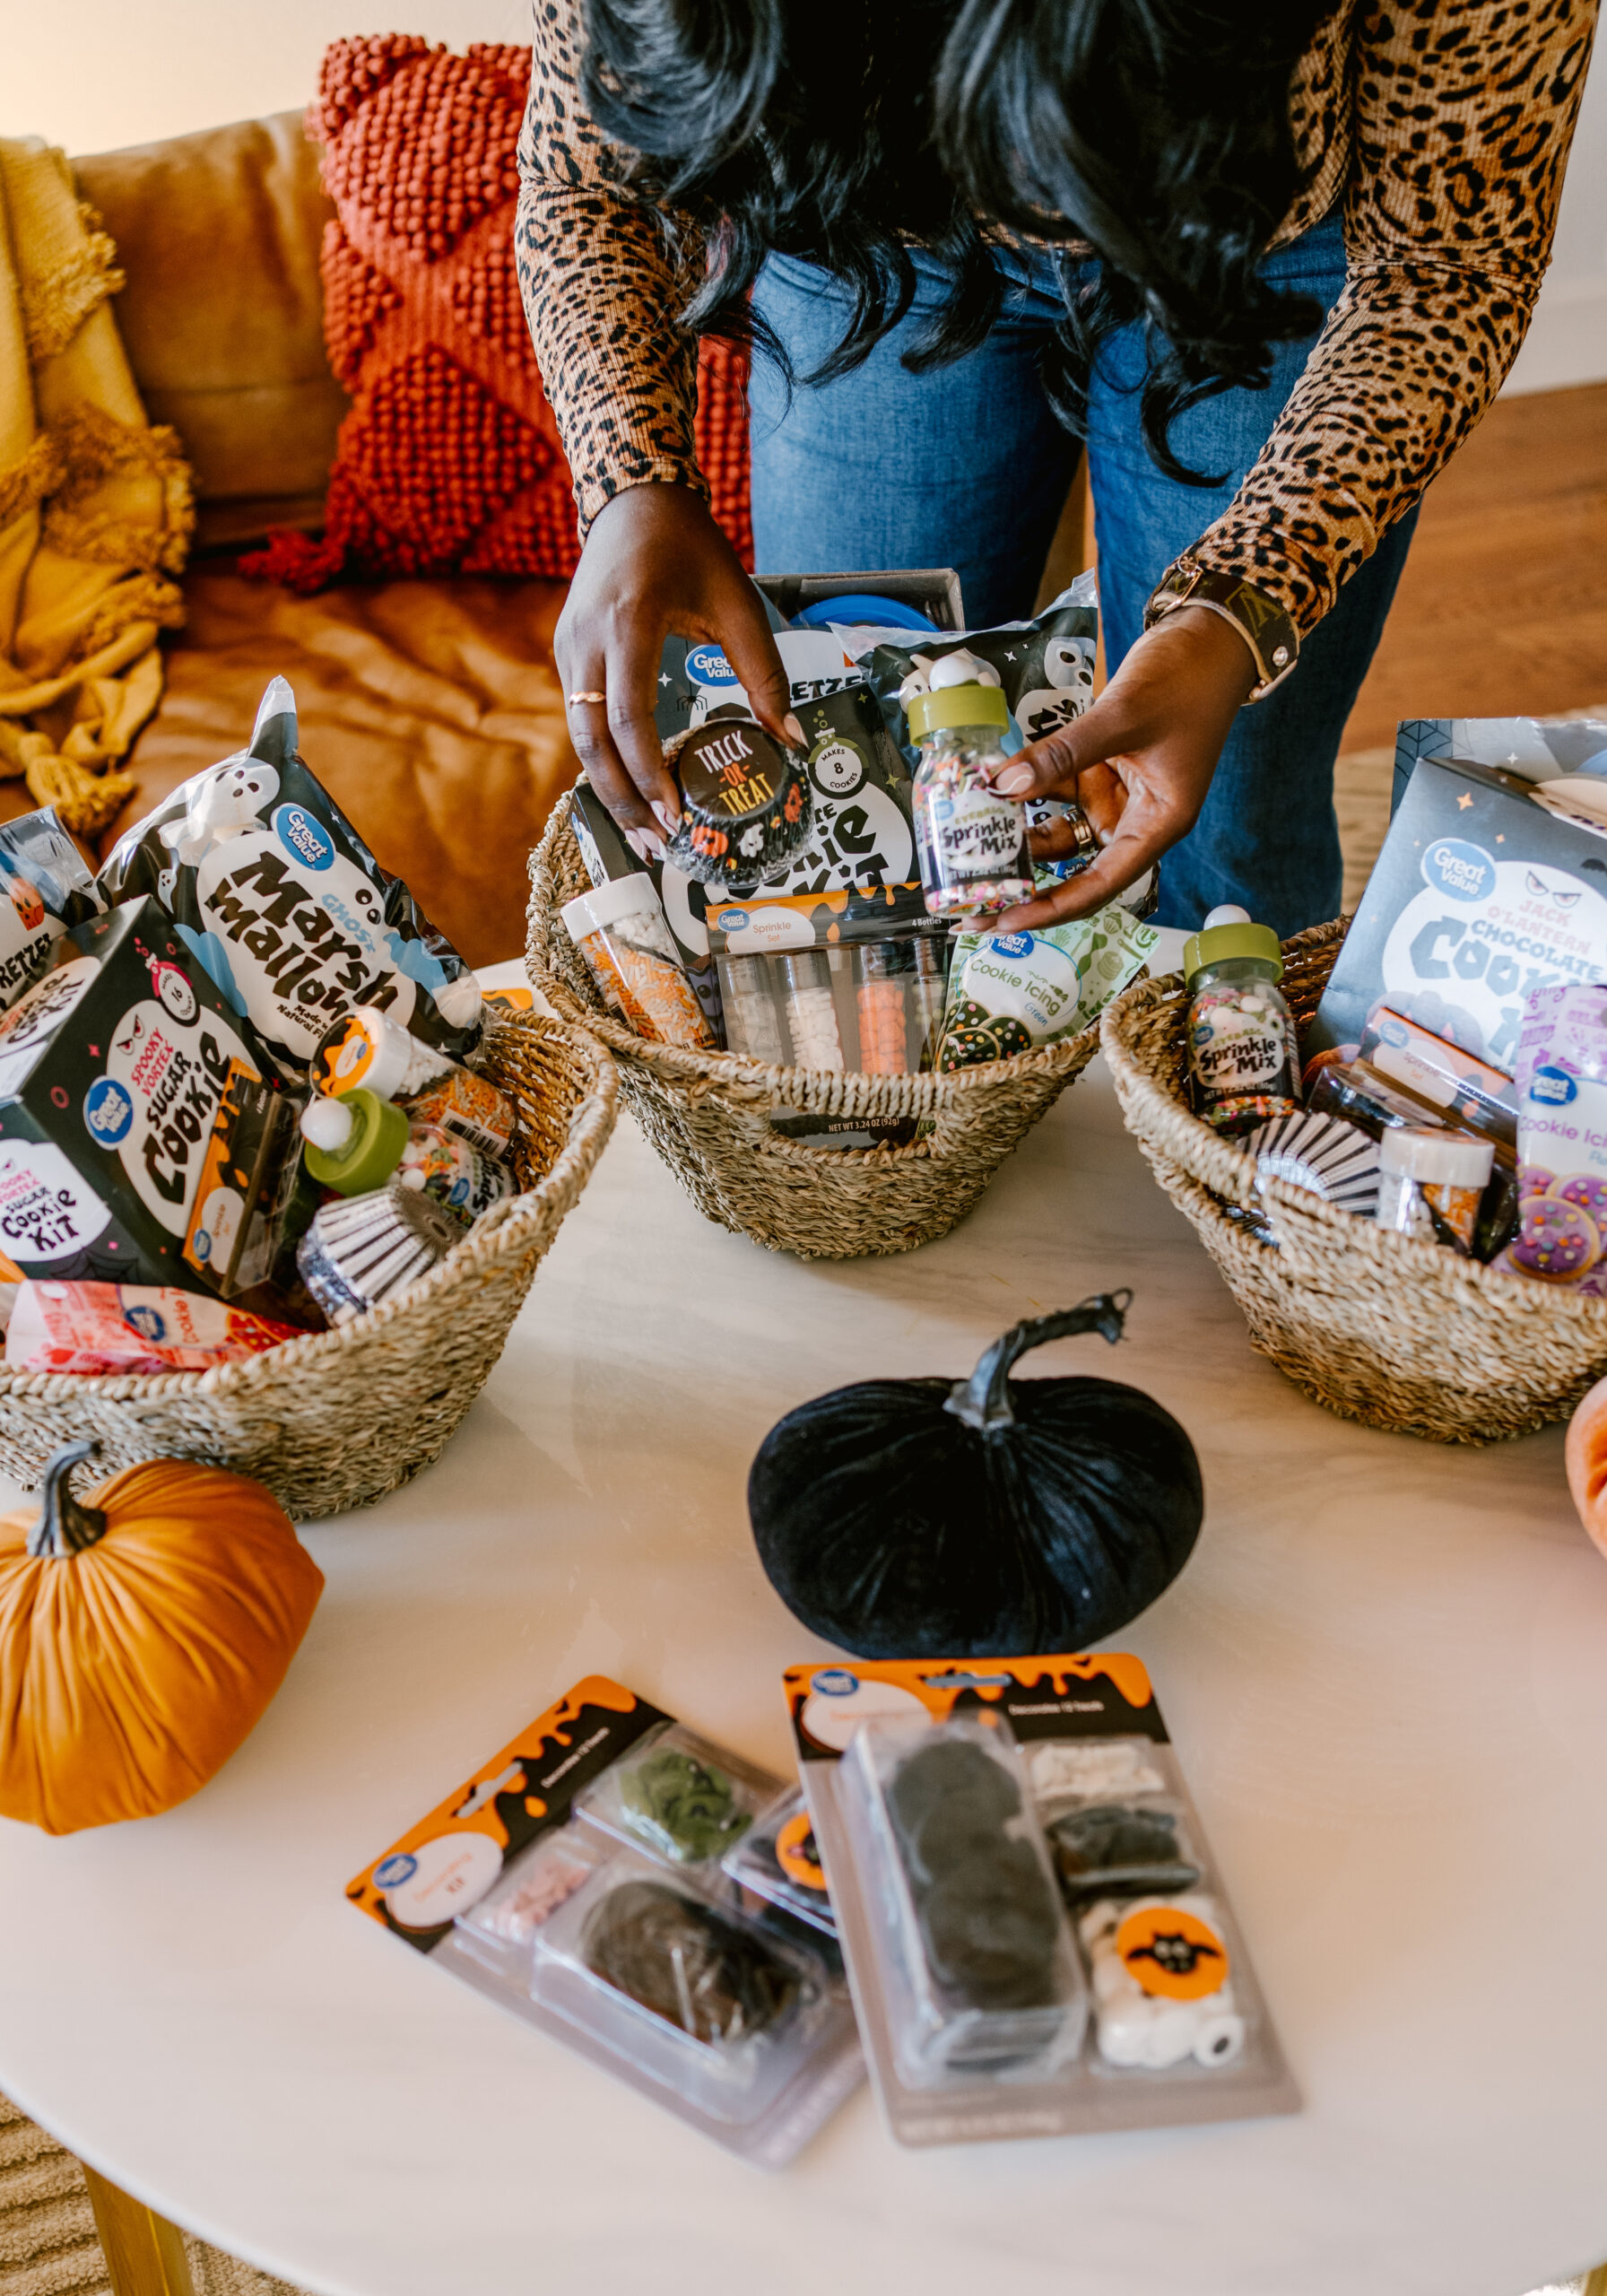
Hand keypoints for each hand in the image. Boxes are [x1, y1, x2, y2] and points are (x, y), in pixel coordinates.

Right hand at [553, 483, 801, 856]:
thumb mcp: (738, 604)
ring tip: (641, 829)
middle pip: (592, 741)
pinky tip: (629, 785)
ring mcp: (568, 646)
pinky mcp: (566, 651)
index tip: (674, 816)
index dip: (649, 775)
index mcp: (628, 624)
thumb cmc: (691, 548)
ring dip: (608, 786)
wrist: (635, 500)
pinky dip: (602, 756)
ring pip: (579, 735)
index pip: (630, 719)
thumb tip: (790, 738)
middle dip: (622, 800)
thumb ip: (765, 673)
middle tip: (654, 845)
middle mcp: (587, 640)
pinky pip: (580, 716)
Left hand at [983, 606, 1257, 930]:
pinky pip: (1055, 791)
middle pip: (1073, 869)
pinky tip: (986, 796)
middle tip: (971, 907)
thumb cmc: (1186, 681)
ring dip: (1017, 840)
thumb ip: (1062, 752)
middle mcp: (1134, 819)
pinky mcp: (1099, 770)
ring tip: (966, 855)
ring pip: (1059, 832)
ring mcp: (1114, 794)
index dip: (1051, 909)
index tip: (1005, 922)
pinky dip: (1024, 793)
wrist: (1207, 637)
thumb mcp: (1121, 716)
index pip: (1100, 886)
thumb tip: (1004, 784)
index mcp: (1157, 825)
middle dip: (1024, 888)